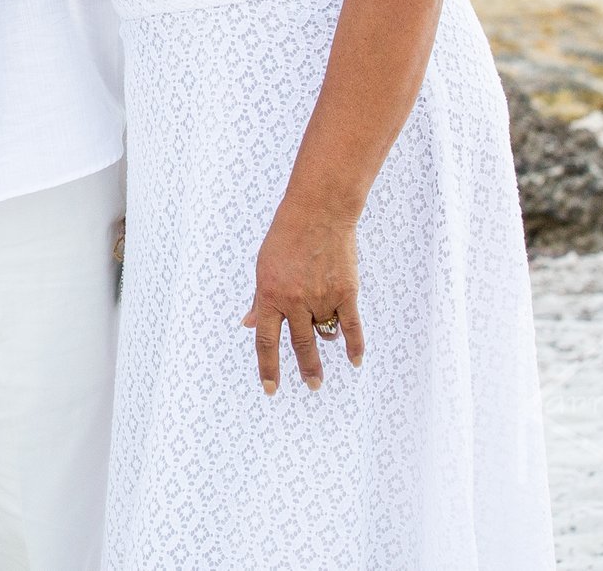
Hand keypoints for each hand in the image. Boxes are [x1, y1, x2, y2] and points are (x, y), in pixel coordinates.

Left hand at [241, 203, 364, 393]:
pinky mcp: (346, 294)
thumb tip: (247, 325)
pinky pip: (351, 328)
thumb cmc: (285, 238)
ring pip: (324, 334)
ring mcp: (322, 299)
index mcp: (269, 296)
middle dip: (307, 369)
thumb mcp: (263, 268)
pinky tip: (354, 360)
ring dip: (325, 339)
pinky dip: (354, 345)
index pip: (266, 341)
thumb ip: (258, 300)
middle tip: (312, 385)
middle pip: (300, 346)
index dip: (268, 369)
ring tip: (324, 336)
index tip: (271, 389)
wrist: (318, 213)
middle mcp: (295, 301)